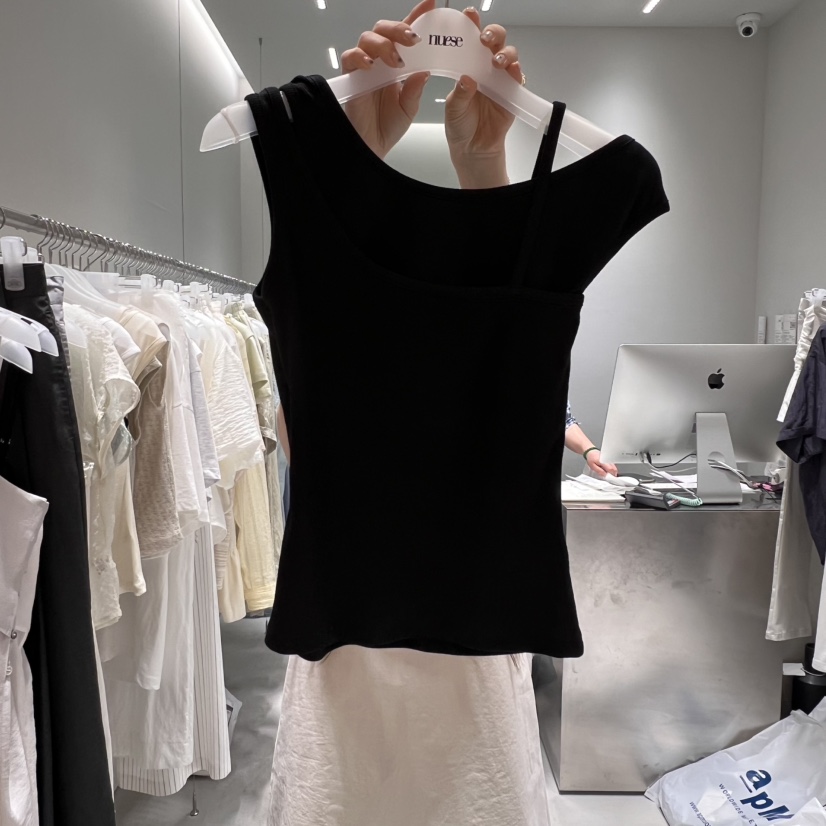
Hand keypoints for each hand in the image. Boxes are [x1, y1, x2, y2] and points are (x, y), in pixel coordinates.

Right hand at [340, 0, 435, 159]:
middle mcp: (380, 60)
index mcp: (397, 63)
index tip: (431, 4)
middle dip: (399, 28)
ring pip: (368, 38)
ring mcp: (364, 66)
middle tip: (413, 39)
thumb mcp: (409, 108)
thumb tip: (425, 71)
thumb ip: (415, 89)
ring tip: (396, 60)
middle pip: (384, 29)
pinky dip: (360, 57)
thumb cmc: (388, 126)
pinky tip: (372, 65)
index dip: (417, 16)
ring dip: (384, 44)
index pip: (406, 34)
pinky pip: (351, 57)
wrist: (371, 146)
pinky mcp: (350, 76)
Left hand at [445, 10, 523, 187]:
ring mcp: (500, 80)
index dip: (471, 25)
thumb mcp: (452, 109)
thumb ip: (458, 94)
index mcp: (467, 65)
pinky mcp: (512, 94)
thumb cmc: (460, 126)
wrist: (472, 150)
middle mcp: (485, 68)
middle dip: (492, 34)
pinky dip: (516, 72)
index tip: (469, 15)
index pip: (470, 40)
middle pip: (494, 41)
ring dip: (505, 53)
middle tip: (484, 39)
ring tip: (497, 61)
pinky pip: (518, 79)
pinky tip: (512, 70)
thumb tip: (466, 80)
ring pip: (509, 55)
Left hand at [586, 451, 617, 478]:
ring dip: (612, 472)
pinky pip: (613, 466)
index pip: (611, 469)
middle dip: (612, 474)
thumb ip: (599, 471)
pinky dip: (611, 469)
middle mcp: (608, 460)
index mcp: (603, 461)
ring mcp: (610, 460)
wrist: (591, 452)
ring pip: (614, 467)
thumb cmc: (591, 458)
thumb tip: (605, 475)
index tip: (609, 478)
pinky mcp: (610, 460)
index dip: (611, 475)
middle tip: (608, 476)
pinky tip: (607, 470)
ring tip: (606, 473)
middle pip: (614, 469)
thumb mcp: (592, 466)